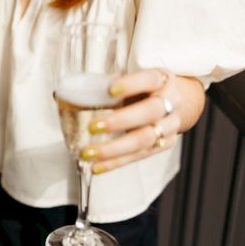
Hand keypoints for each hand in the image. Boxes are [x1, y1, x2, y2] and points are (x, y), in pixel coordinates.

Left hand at [80, 69, 204, 173]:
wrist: (178, 101)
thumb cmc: (145, 88)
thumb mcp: (133, 79)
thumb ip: (108, 85)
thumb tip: (67, 93)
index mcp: (161, 79)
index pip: (149, 79)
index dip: (131, 84)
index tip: (110, 89)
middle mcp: (170, 102)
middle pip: (149, 112)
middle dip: (120, 121)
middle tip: (92, 127)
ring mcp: (170, 125)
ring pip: (144, 138)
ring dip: (114, 148)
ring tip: (87, 153)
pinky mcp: (165, 144)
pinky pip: (140, 155)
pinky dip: (116, 162)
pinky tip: (96, 167)